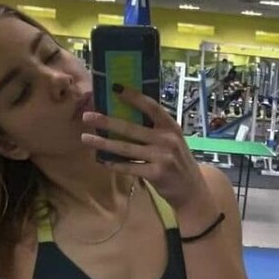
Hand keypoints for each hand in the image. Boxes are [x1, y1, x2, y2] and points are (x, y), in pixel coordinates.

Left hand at [81, 88, 207, 210]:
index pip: (151, 107)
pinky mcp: (156, 174)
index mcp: (171, 127)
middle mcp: (167, 139)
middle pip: (131, 128)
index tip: (115, 88)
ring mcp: (162, 157)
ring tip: (86, 138)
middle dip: (107, 121)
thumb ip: (155, 130)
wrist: (192, 190)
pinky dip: (114, 164)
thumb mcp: (172, 141)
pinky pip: (130, 167)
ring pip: (126, 148)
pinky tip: (102, 160)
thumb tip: (124, 116)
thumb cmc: (178, 162)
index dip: (133, 96)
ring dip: (103, 143)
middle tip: (88, 116)